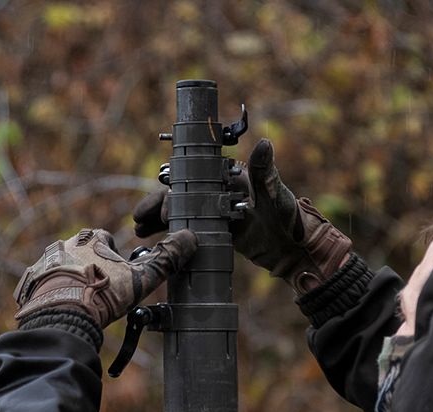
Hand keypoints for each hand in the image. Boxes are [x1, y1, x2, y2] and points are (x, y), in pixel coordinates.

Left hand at [14, 228, 196, 328]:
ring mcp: (44, 262)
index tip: (120, 273)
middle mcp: (65, 244)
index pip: (107, 238)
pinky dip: (54, 294)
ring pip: (63, 267)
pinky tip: (64, 308)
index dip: (116, 255)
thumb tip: (191, 238)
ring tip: (83, 302)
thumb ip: (166, 259)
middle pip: (83, 252)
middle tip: (102, 290)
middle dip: (93, 267)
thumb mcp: (141, 278)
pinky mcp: (30, 282)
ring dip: (73, 280)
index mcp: (91, 239)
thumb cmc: (102, 295)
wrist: (59, 316)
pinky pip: (43, 284)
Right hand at [132, 138, 351, 293]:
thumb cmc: (288, 216)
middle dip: (158, 206)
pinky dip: (169, 233)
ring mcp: (213, 213)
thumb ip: (265, 171)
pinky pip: (186, 230)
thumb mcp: (274, 194)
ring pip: (179, 213)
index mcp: (228, 179)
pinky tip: (152, 240)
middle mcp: (216, 193)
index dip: (173, 188)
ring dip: (158, 220)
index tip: (161, 199)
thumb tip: (265, 142)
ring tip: (140, 230)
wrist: (293, 248)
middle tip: (141, 220)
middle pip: (180, 196)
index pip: (194, 180)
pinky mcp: (213, 232)